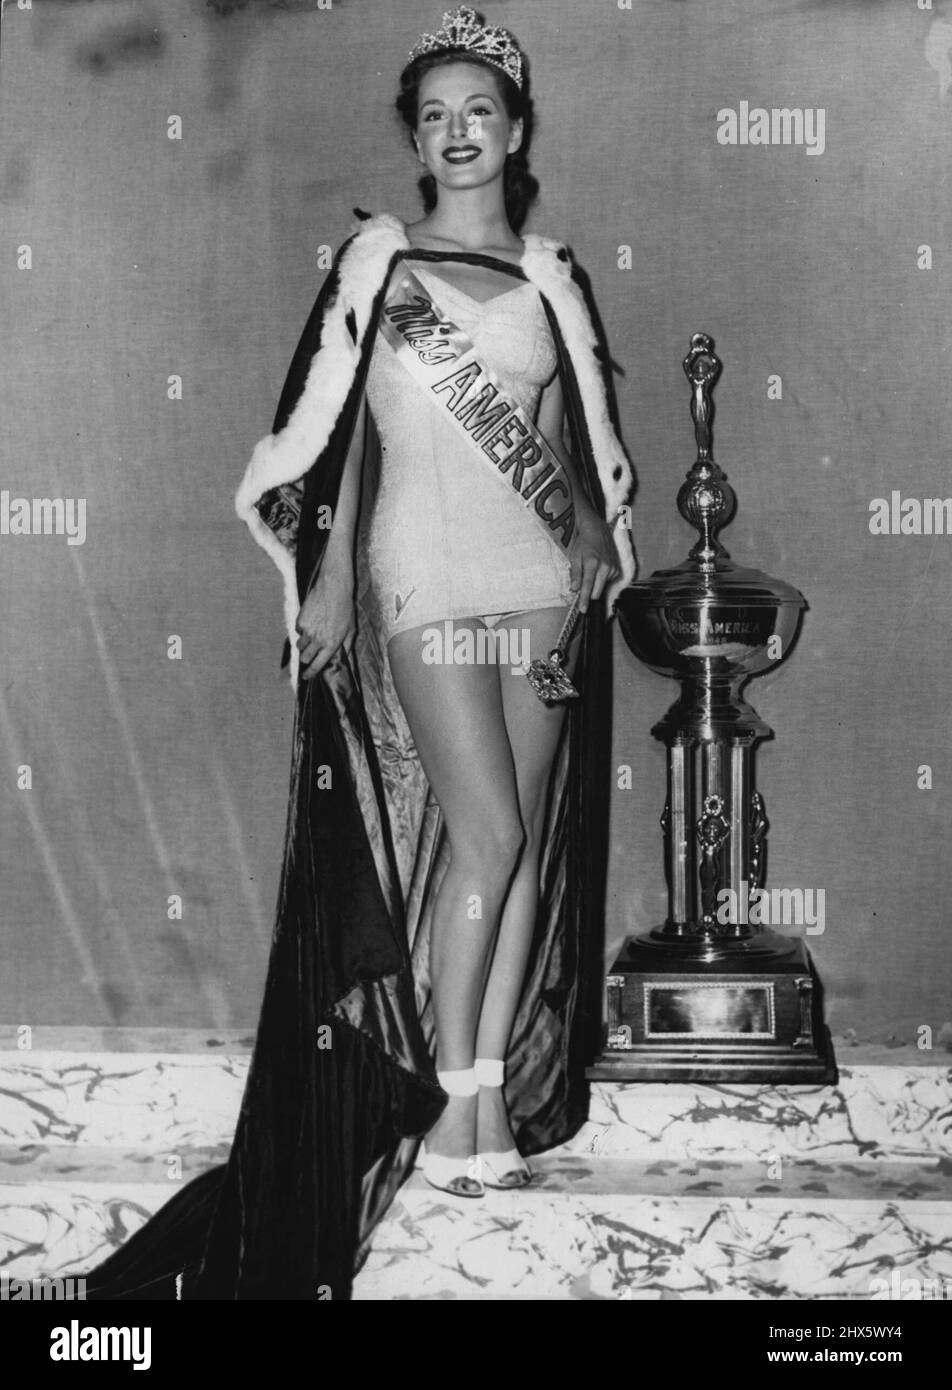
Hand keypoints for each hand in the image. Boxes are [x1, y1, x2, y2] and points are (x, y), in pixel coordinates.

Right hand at [296, 557, 355, 680]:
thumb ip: (346, 646)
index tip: (306, 676)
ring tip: (314, 633)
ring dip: (304, 644)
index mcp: (332, 644)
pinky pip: (298, 631)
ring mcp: (307, 631)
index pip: (318, 665)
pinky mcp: (300, 620)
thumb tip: (343, 658)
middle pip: (305, 658)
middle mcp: (318, 640)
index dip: (310, 673)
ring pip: (300, 645)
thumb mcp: (351, 629)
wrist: (333, 588)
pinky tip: (312, 620)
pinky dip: (302, 629)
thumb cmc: (345, 608)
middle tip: (311, 652)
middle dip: (307, 657)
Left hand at [568, 506, 620, 612]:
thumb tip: (574, 589)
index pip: (588, 586)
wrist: (597, 530)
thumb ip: (575, 574)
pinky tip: (598, 569)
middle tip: (581, 587)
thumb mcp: (574, 557)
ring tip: (591, 571)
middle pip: (597, 592)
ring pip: (602, 587)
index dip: (584, 600)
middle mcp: (605, 566)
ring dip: (595, 585)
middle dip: (588, 594)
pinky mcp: (617, 569)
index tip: (583, 610)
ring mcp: (613, 568)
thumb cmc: (584, 543)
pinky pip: (607, 581)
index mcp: (592, 563)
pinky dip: (601, 579)